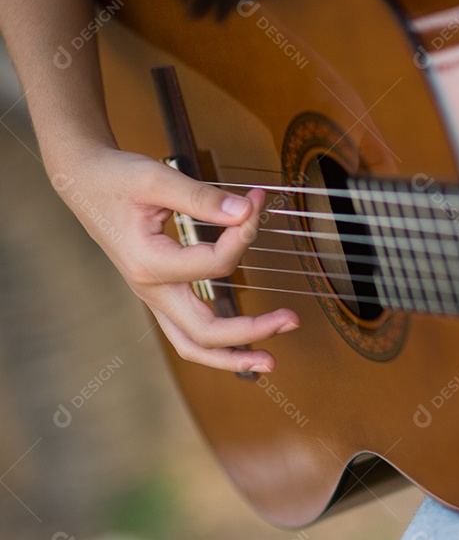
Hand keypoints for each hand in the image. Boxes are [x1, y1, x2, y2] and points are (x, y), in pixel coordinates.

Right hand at [50, 143, 298, 371]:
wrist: (84, 182)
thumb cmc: (116, 179)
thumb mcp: (157, 179)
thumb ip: (203, 197)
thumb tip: (246, 210)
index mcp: (148, 263)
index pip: (215, 264)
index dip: (244, 235)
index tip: (257, 203)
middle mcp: (150, 289)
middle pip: (204, 332)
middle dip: (251, 331)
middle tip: (293, 319)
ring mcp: (154, 297)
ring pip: (193, 345)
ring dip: (232, 356)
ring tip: (270, 360)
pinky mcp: (161, 294)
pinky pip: (189, 334)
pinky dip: (218, 346)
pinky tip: (246, 346)